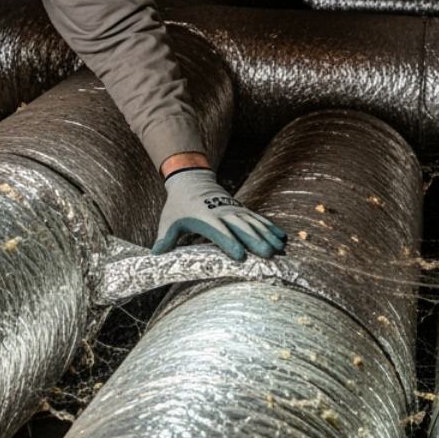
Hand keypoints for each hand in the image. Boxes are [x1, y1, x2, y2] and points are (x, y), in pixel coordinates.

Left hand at [151, 167, 286, 260]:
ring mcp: (234, 211)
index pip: (219, 233)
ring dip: (267, 236)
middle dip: (255, 242)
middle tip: (268, 255)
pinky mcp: (241, 209)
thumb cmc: (179, 206)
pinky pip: (258, 219)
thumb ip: (166, 238)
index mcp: (206, 219)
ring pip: (253, 224)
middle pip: (242, 229)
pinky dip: (270, 228)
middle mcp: (223, 214)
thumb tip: (156, 255)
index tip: (239, 256)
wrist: (191, 181)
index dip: (229, 243)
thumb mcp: (170, 220)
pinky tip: (282, 238)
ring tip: (280, 249)